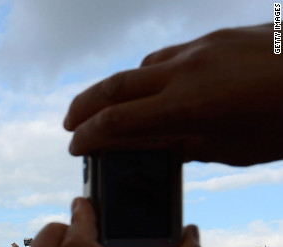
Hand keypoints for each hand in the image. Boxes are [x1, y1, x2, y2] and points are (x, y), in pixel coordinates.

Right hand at [65, 24, 282, 165]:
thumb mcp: (239, 147)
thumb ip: (190, 144)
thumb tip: (159, 144)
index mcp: (189, 105)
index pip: (117, 120)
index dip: (89, 135)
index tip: (75, 146)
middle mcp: (188, 69)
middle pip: (116, 85)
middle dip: (85, 105)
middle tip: (71, 123)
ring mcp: (205, 47)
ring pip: (144, 66)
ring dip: (121, 88)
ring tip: (116, 108)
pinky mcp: (224, 36)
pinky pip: (174, 55)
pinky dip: (155, 74)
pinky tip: (166, 88)